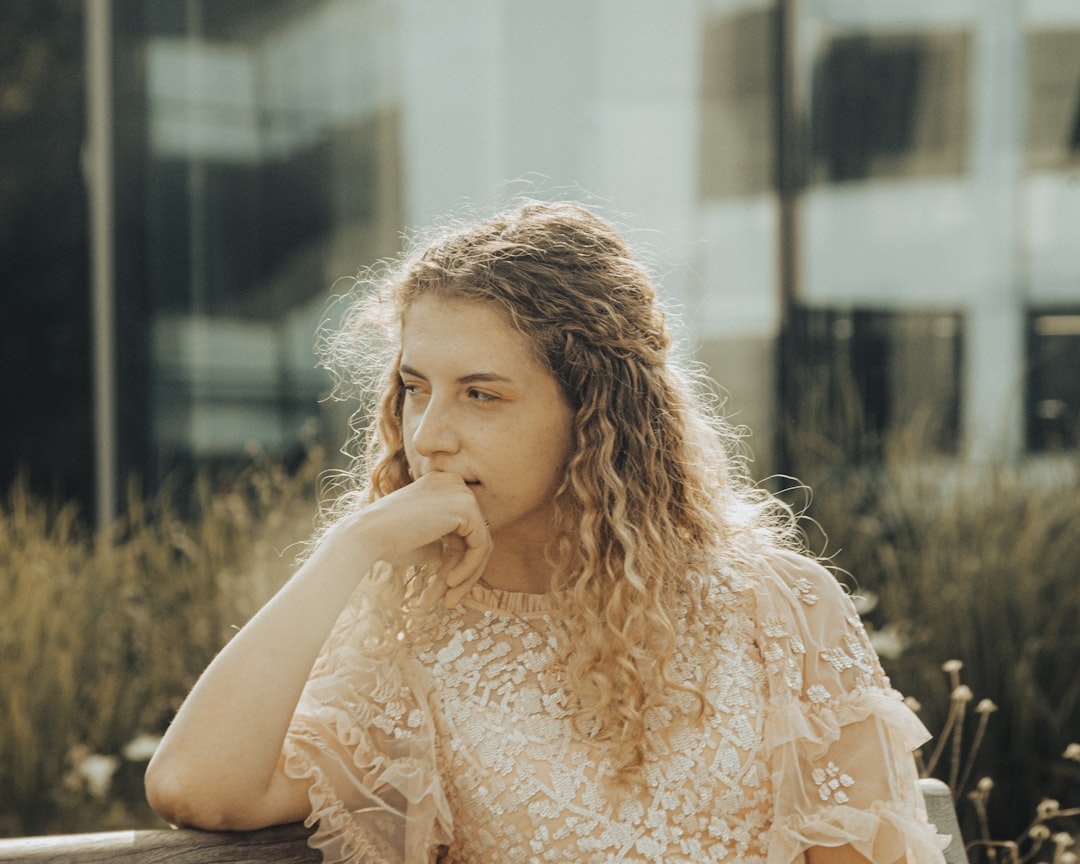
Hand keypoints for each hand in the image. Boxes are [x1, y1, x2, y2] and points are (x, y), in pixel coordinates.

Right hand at [335, 471, 491, 606]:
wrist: (367, 535)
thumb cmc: (387, 541)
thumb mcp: (423, 542)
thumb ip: (445, 544)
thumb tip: (466, 560)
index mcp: (441, 485)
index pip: (463, 528)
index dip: (457, 561)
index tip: (446, 587)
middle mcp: (454, 483)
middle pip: (474, 535)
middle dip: (463, 572)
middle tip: (449, 601)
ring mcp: (461, 492)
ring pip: (480, 543)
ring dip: (466, 576)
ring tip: (448, 600)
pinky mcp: (466, 507)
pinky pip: (480, 545)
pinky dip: (468, 569)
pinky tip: (449, 583)